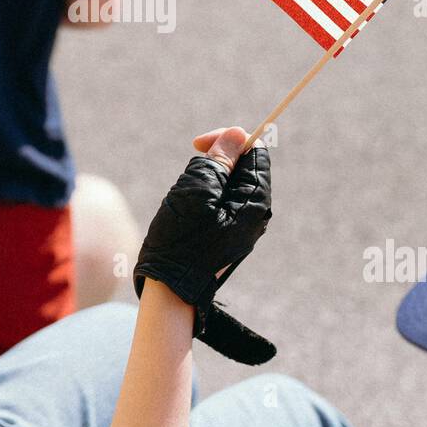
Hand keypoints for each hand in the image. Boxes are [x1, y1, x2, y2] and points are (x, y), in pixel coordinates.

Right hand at [133, 126, 275, 364]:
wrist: (170, 292)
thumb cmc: (180, 242)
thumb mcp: (196, 192)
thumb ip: (219, 161)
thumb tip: (238, 134)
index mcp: (255, 202)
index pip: (253, 151)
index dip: (226, 140)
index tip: (196, 145)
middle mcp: (256, 214)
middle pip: (239, 166)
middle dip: (210, 164)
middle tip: (186, 182)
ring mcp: (242, 226)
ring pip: (223, 184)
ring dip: (200, 183)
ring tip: (181, 205)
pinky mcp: (227, 235)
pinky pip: (215, 203)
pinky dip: (197, 200)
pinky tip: (182, 218)